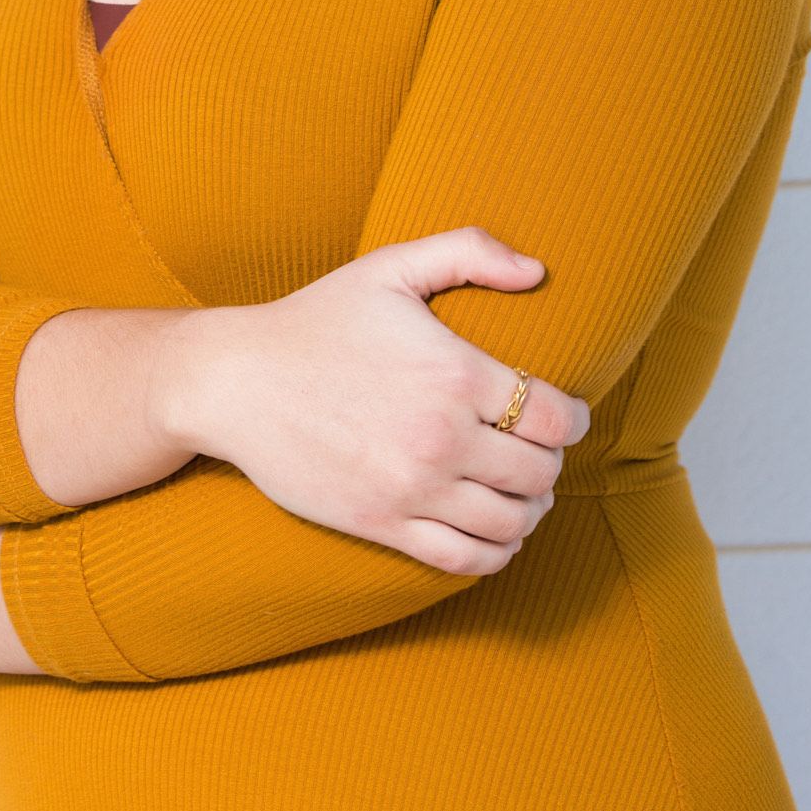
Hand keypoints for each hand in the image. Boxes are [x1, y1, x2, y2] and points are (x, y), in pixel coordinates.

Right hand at [152, 228, 589, 576]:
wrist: (236, 381)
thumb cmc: (315, 319)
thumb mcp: (389, 267)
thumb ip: (469, 251)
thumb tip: (537, 271)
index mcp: (456, 374)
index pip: (555, 417)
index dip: (574, 419)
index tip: (567, 416)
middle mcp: (443, 438)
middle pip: (541, 473)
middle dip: (551, 463)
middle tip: (539, 452)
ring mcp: (414, 487)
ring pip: (511, 522)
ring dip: (531, 510)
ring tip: (522, 494)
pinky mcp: (384, 524)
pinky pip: (465, 559)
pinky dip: (496, 553)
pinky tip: (495, 533)